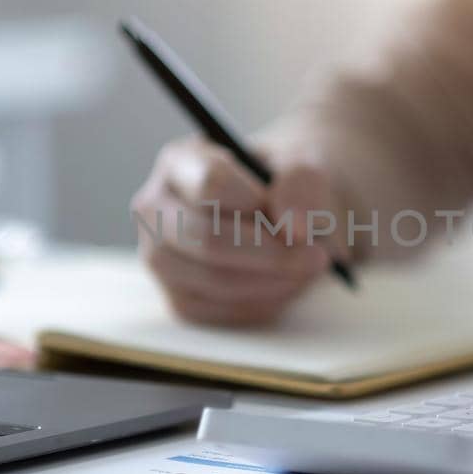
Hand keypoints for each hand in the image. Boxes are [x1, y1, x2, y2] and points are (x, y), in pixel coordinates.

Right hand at [130, 136, 348, 325]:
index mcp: (180, 161)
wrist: (287, 217)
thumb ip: (301, 182)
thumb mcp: (304, 166)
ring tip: (308, 267)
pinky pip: (220, 312)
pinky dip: (265, 303)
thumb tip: (293, 227)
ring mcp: (160, 259)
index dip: (259, 202)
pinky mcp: (179, 299)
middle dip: (271, 253)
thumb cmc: (286, 186)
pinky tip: (286, 284)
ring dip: (273, 280)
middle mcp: (155, 209)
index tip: (296, 215)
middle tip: (317, 256)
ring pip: (215, 280)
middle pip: (206, 239)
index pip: (209, 184)